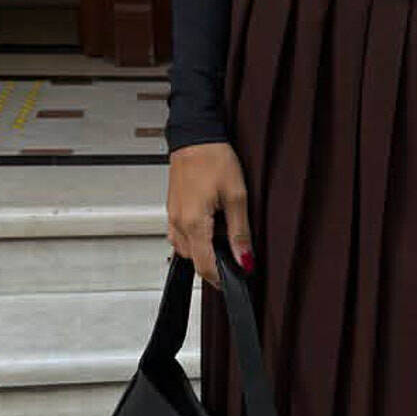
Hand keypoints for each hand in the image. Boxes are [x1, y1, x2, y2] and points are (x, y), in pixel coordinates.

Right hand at [166, 141, 253, 287]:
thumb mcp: (237, 196)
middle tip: (235, 256)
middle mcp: (178, 223)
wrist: (195, 136)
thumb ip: (240, 233)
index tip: (236, 279)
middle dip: (214, 264)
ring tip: (223, 237)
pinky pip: (180, 236)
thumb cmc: (214, 158)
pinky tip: (209, 226)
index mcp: (193, 223)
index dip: (221, 278)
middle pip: (194, 261)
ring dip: (204, 251)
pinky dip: (195, 239)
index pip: (204, 266)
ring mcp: (172, 217)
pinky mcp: (172, 210)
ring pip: (186, 250)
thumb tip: (244, 260)